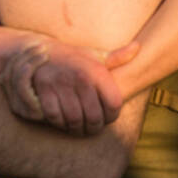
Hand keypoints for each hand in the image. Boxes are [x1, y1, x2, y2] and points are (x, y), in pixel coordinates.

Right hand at [0, 38, 133, 132]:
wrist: (40, 51)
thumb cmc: (73, 59)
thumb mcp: (95, 55)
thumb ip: (117, 58)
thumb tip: (138, 48)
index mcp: (97, 71)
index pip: (114, 104)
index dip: (113, 116)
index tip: (108, 118)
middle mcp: (81, 77)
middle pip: (94, 117)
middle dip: (94, 127)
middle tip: (92, 129)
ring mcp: (61, 83)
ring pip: (74, 119)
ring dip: (77, 129)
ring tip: (79, 128)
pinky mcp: (43, 90)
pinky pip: (54, 116)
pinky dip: (59, 123)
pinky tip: (63, 121)